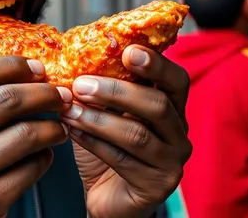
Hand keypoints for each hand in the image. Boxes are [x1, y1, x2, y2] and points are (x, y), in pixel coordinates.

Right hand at [0, 56, 71, 217]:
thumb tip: (6, 73)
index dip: (11, 65)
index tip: (33, 67)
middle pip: (5, 98)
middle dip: (42, 91)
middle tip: (58, 94)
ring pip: (26, 133)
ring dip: (52, 125)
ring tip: (58, 125)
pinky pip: (30, 169)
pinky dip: (45, 158)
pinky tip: (44, 154)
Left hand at [61, 45, 191, 217]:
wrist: (104, 195)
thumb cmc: (104, 145)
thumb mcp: (104, 109)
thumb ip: (100, 86)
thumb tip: (74, 55)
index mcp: (171, 106)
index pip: (176, 80)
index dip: (157, 64)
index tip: (128, 52)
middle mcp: (178, 133)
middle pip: (157, 104)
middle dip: (115, 91)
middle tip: (81, 84)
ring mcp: (171, 161)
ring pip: (136, 134)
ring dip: (96, 118)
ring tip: (68, 109)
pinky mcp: (156, 186)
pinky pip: (122, 160)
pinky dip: (92, 142)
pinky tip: (71, 131)